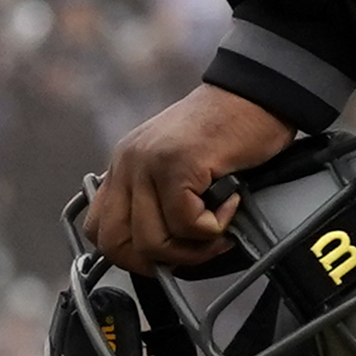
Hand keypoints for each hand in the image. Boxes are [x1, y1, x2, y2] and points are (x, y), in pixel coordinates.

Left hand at [86, 84, 297, 273]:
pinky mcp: (177, 165)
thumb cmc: (228, 130)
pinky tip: (230, 204)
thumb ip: (159, 200)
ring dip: (192, 249)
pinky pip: (186, 224)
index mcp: (123, 165)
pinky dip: (214, 227)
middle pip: (113, 244)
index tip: (166, 256)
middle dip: (156, 263)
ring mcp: (148, 164)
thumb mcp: (178, 166)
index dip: (130, 255)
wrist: (256, 93)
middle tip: (192, 252)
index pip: (99, 228)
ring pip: (151, 242)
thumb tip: (164, 255)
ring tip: (218, 230)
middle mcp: (128, 163)